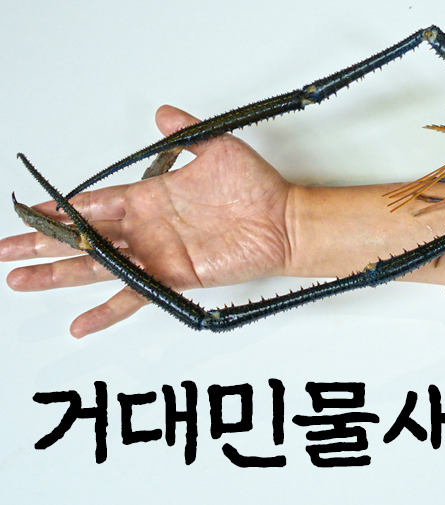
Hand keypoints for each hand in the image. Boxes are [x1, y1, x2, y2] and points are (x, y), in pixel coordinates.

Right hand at [1, 106, 298, 336]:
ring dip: (57, 273)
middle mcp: (147, 227)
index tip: (29, 212)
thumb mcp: (217, 147)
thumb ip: (185, 132)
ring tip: (19, 280)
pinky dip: (107, 309)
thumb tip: (161, 112)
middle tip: (4, 252)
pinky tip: (81, 323)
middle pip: (83, 237)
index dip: (61, 209)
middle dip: (42, 244)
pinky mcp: (175, 276)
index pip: (93, 203)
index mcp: (149, 197)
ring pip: (97, 266)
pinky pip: (135, 294)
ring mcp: (158, 254)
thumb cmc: (257, 188)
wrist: (285, 221)